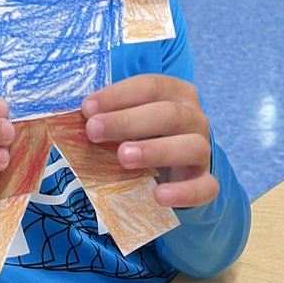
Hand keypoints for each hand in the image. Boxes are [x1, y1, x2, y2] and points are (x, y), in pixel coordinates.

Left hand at [81, 75, 217, 208]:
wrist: (174, 169)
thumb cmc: (143, 135)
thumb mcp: (129, 120)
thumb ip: (109, 114)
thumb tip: (77, 116)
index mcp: (176, 93)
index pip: (150, 86)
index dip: (118, 95)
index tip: (87, 108)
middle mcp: (194, 118)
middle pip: (168, 114)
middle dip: (127, 121)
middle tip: (94, 131)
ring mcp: (203, 150)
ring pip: (190, 147)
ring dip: (155, 151)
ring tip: (124, 157)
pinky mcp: (205, 181)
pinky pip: (204, 187)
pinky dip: (184, 192)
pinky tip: (160, 196)